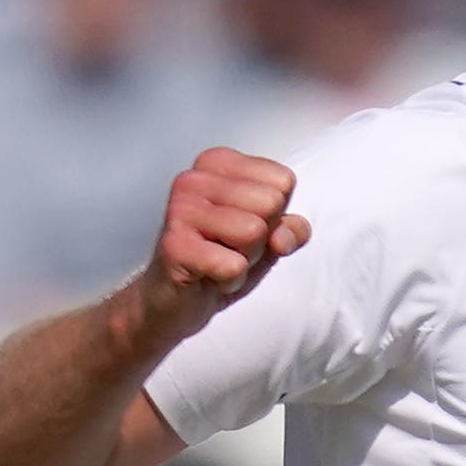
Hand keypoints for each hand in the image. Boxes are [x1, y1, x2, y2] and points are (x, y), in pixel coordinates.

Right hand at [135, 147, 304, 338]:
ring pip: (254, 231)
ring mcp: (181, 209)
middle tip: (229, 249)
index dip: (274, 216)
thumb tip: (284, 237)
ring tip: (218, 261)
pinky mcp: (175, 245)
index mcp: (218, 163)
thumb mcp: (267, 239)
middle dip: (260, 239)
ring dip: (245, 260)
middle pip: (271, 203)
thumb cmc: (221, 260)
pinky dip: (229, 282)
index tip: (242, 229)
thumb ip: (291, 230)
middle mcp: (195, 178)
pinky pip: (234, 265)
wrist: (174, 302)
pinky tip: (207, 277)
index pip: (283, 180)